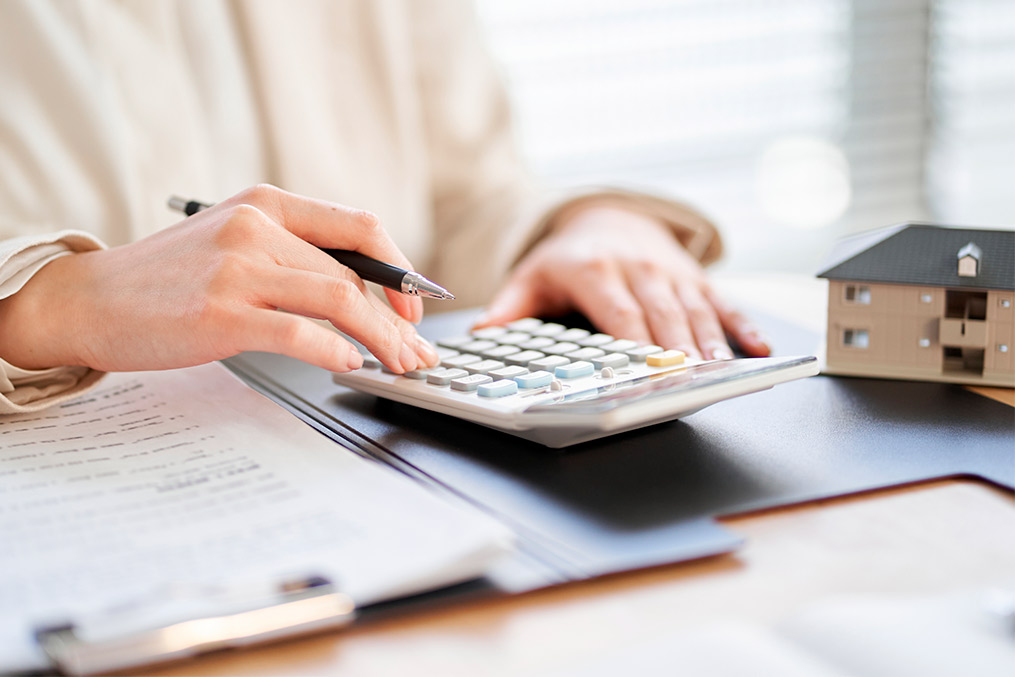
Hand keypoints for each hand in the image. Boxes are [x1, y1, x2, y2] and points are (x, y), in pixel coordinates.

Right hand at [0, 185, 439, 373]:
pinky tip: (349, 366)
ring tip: (396, 366)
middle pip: (354, 275)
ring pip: (339, 300)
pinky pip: (299, 332)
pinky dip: (335, 352)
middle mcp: (256, 228)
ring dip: (380, 340)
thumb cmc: (168, 277)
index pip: (360, 226)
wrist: (90, 298)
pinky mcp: (221, 313)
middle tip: (414, 354)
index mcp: (267, 203)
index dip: (400, 269)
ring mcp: (238, 270)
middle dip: (396, 322)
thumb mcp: (233, 240)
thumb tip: (359, 290)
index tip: (413, 307)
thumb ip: (290, 252)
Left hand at [476, 205, 769, 359]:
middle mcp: (637, 267)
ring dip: (709, 340)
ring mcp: (670, 271)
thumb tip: (483, 333)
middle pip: (660, 313)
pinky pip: (721, 301)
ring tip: (720, 369)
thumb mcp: (533, 275)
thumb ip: (511, 305)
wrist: (608, 215)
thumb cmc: (570, 256)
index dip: (632, 340)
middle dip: (677, 347)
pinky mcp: (693, 276)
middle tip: (689, 378)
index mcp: (595, 270)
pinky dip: (742, 325)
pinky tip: (758, 348)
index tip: (642, 367)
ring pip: (693, 308)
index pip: (616, 311)